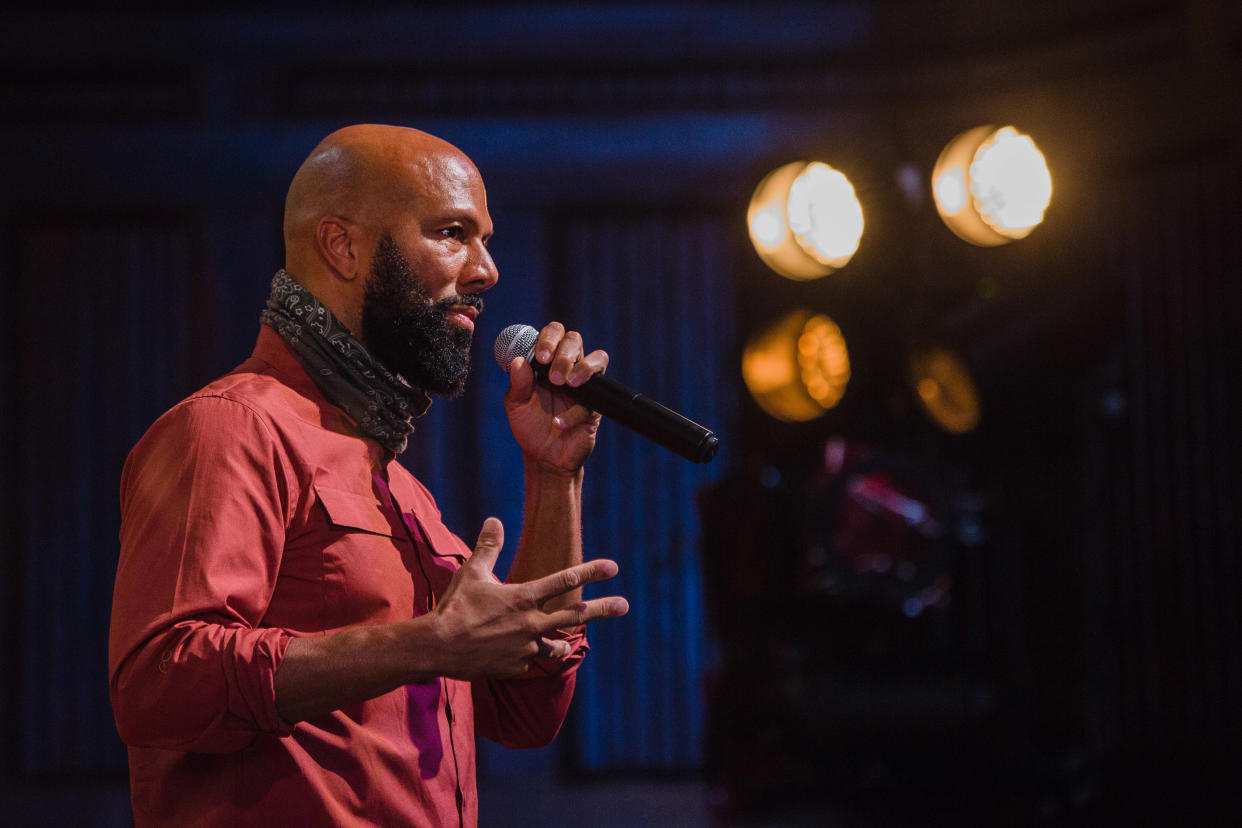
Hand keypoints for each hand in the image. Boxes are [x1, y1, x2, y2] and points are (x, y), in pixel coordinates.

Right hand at [429, 518, 627, 679]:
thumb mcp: (472, 573)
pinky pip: (527, 661)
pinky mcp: (516, 668)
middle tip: (624, 605)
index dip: (591, 571)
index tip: (613, 567)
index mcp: (524, 597)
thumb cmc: (455, 606)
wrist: (438, 647)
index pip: (565, 580)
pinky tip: (507, 654)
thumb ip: (489, 547)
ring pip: (555, 647)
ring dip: (560, 645)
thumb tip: (495, 520)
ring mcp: (526, 648)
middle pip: (575, 615)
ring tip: (565, 646)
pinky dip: (522, 656)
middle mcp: (531, 623)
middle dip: (602, 608)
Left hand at [504, 321, 608, 474]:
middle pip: (575, 340)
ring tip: (567, 385)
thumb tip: (518, 361)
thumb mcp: (516, 405)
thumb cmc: (530, 426)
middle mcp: (568, 367)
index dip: (549, 338)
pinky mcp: (597, 404)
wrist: (544, 457)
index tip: (540, 356)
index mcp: (547, 361)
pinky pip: (596, 397)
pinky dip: (574, 412)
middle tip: (554, 377)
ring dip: (583, 368)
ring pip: (598, 358)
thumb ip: (518, 383)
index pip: (553, 334)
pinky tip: (558, 423)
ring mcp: (585, 384)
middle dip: (565, 354)